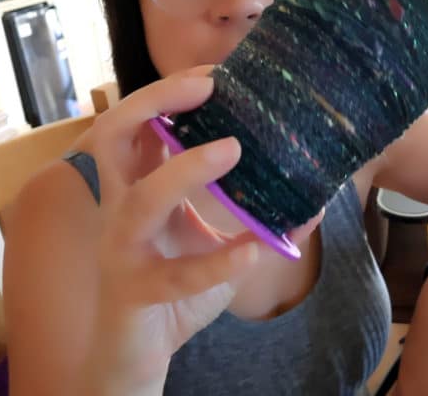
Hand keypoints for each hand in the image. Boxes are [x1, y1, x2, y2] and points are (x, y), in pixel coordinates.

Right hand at [75, 71, 320, 393]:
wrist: (139, 353)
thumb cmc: (172, 289)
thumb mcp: (215, 244)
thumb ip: (253, 218)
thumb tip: (315, 197)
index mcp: (135, 186)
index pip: (137, 121)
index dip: (169, 91)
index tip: (215, 74)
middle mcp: (120, 208)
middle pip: (112, 136)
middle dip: (154, 102)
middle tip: (206, 86)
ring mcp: (122, 250)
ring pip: (139, 201)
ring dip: (184, 171)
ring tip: (232, 149)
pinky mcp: (135, 292)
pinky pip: (175, 276)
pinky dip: (218, 262)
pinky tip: (254, 251)